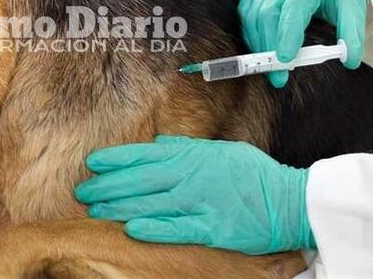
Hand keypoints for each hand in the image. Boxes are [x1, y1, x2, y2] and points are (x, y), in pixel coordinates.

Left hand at [74, 135, 314, 254]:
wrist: (290, 199)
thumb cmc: (252, 174)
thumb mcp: (220, 150)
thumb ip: (186, 147)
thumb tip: (159, 144)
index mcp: (192, 156)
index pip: (145, 155)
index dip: (116, 159)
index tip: (93, 163)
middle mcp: (192, 176)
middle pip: (140, 179)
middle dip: (107, 185)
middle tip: (82, 191)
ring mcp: (201, 201)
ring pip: (151, 203)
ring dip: (119, 206)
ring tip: (95, 210)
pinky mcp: (213, 228)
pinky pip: (177, 228)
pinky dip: (153, 227)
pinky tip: (130, 228)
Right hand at [239, 0, 366, 87]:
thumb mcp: (355, 7)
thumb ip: (353, 34)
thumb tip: (350, 61)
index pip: (294, 8)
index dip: (287, 34)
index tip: (286, 59)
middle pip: (268, 14)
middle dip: (269, 47)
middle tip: (278, 76)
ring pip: (252, 16)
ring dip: (258, 44)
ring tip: (271, 68)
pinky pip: (246, 15)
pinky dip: (250, 35)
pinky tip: (261, 49)